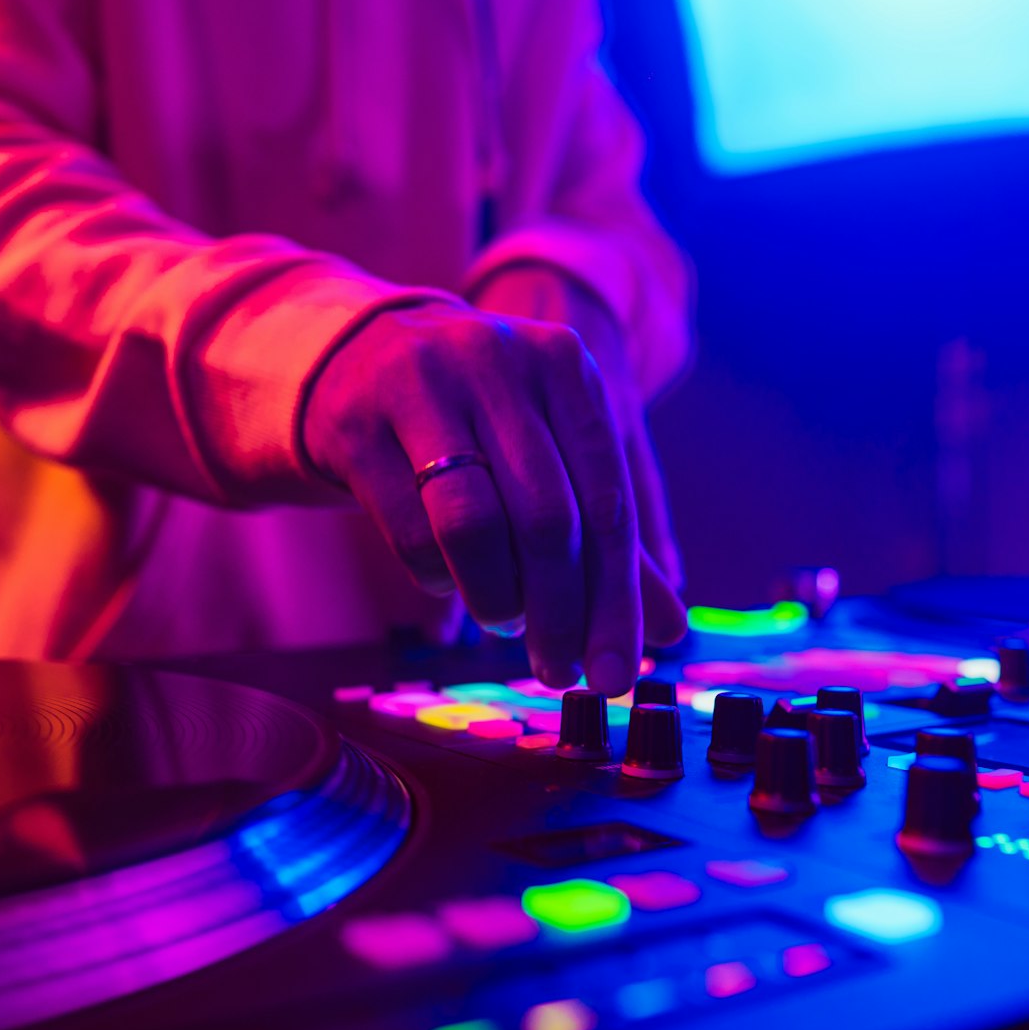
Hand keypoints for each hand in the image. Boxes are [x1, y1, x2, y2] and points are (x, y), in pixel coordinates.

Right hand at [302, 300, 685, 697]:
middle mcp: (495, 361)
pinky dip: (438, 578)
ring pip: (474, 526)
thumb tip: (671, 627)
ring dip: (496, 598)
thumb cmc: (478, 414)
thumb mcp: (550, 449)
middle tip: (559, 671)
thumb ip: (607, 533)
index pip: (607, 500)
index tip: (616, 673)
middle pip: (547, 518)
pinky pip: (410, 532)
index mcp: (562, 364)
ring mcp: (419, 386)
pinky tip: (449, 581)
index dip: (618, 600)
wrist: (362, 356)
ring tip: (503, 620)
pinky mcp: (357, 425)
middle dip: (560, 613)